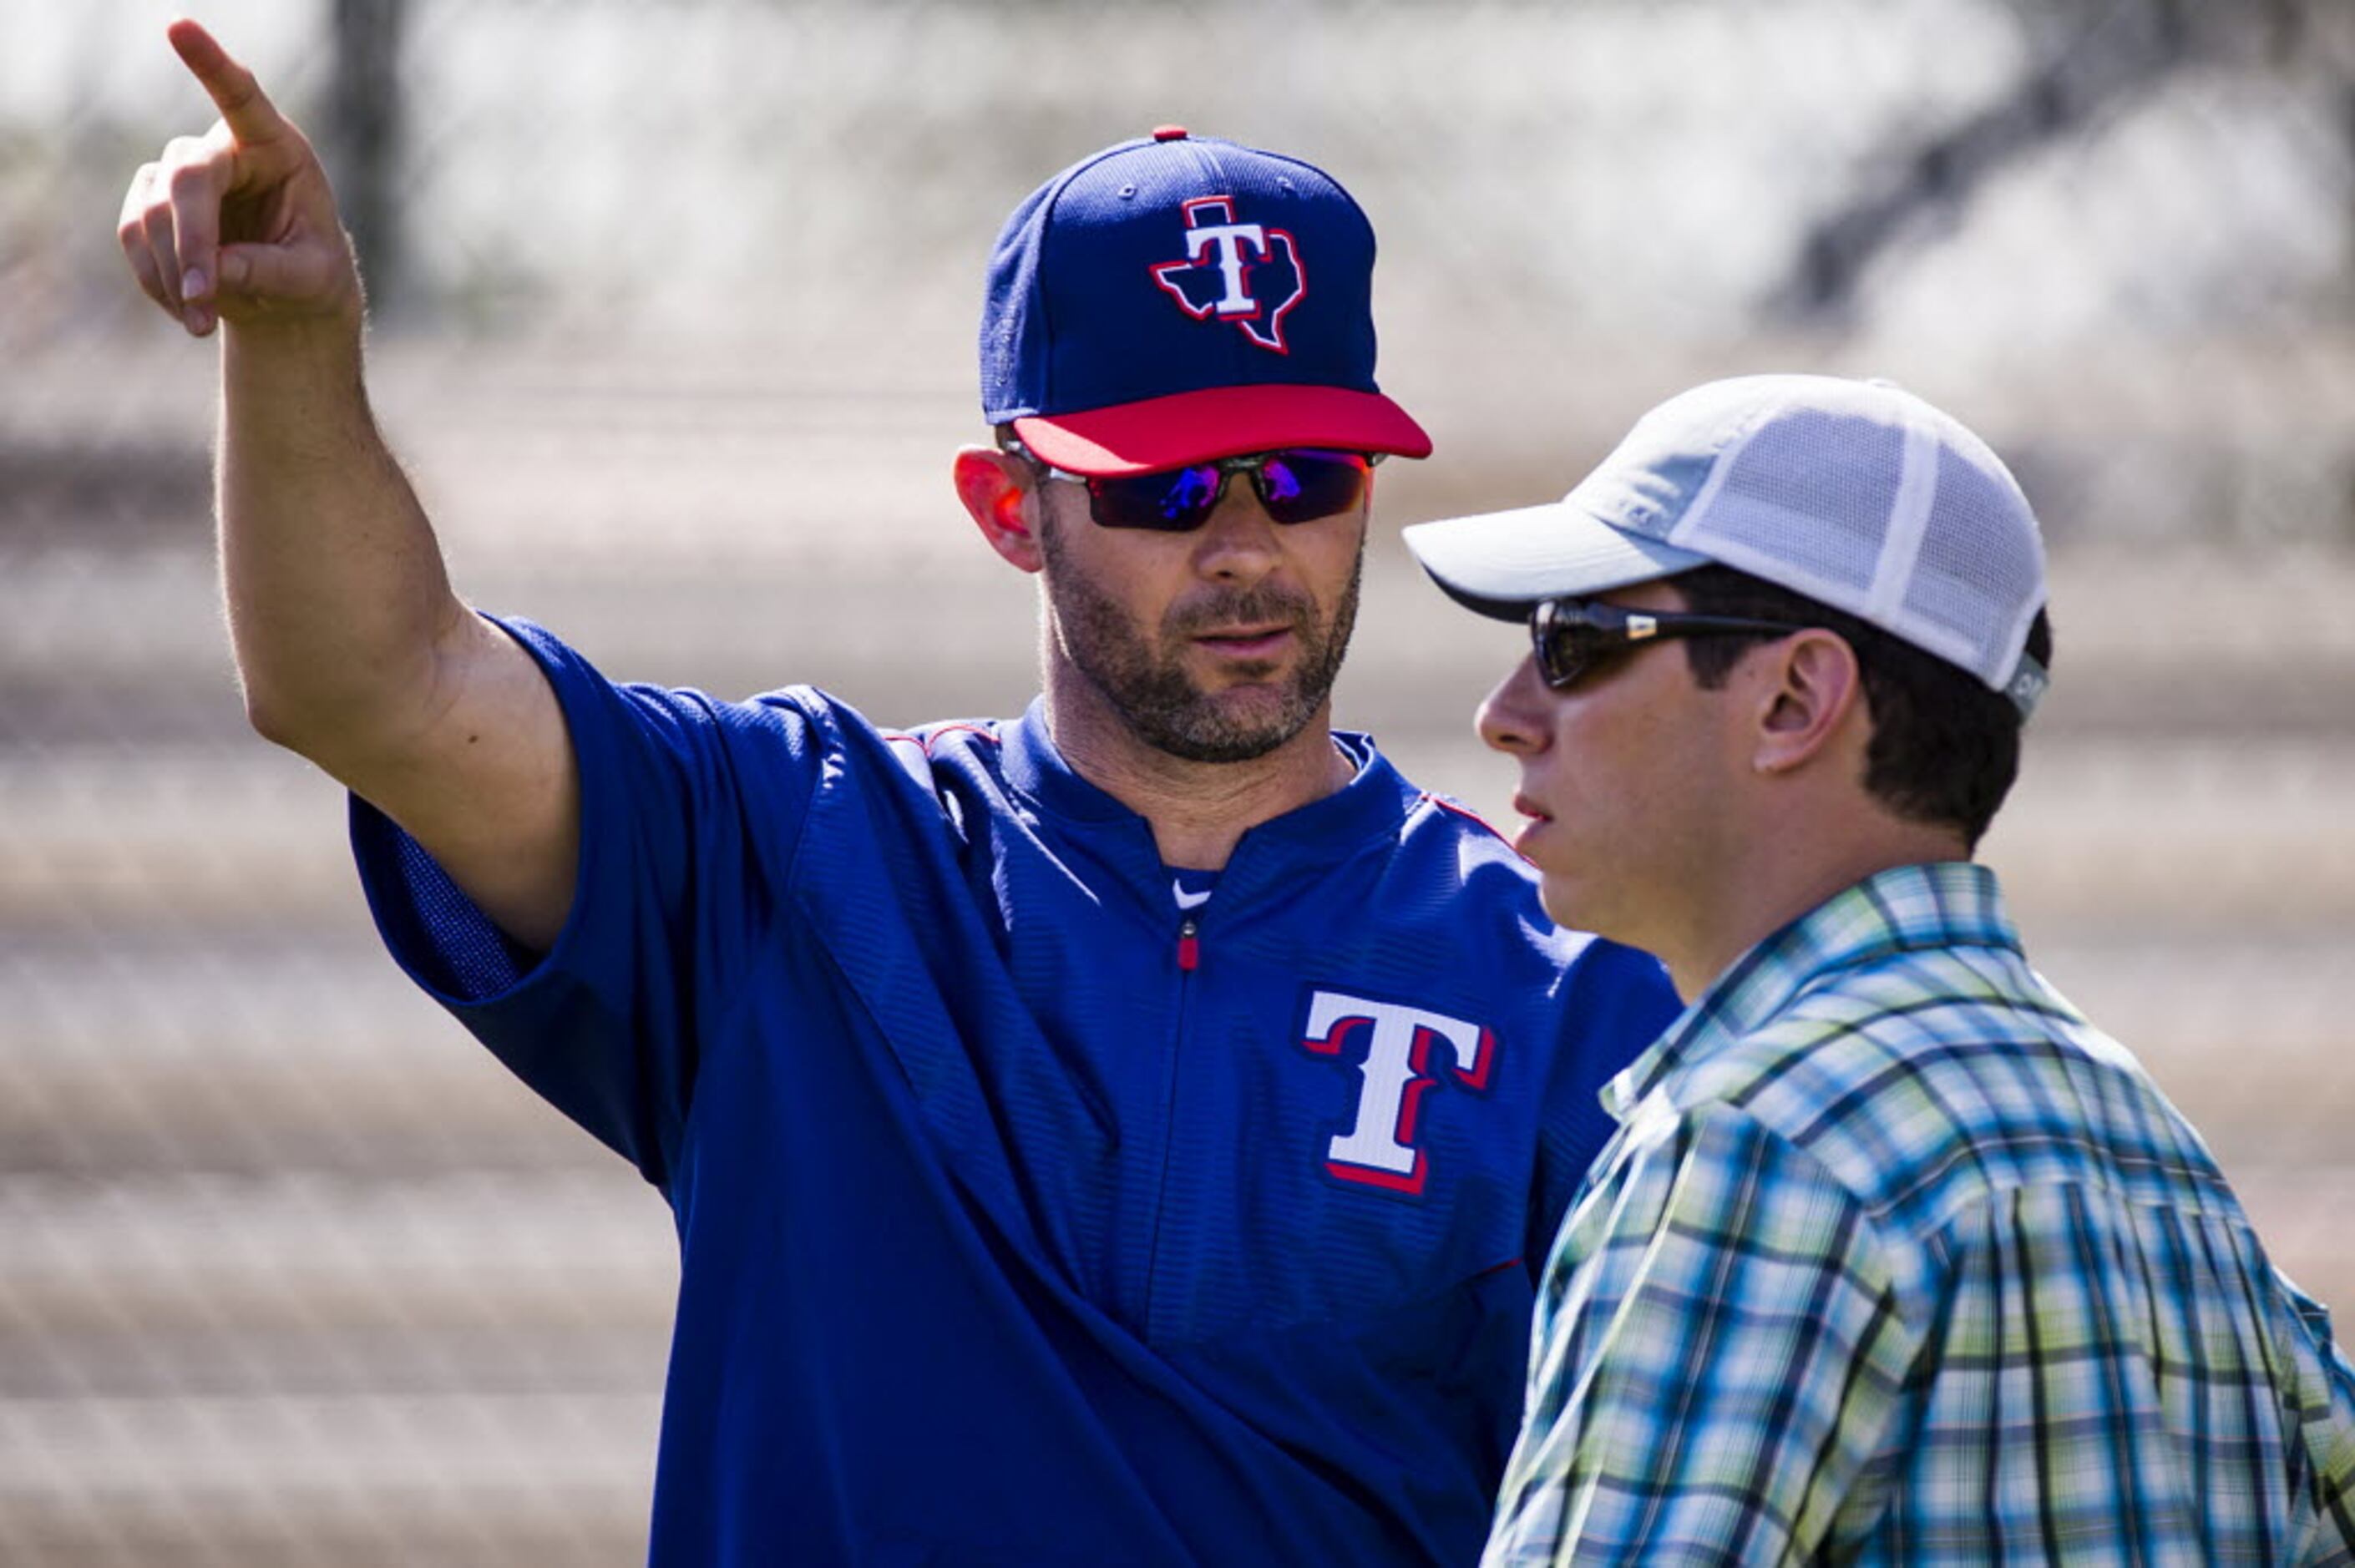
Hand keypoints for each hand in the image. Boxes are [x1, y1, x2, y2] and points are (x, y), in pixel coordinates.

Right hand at [118, 18, 360, 336]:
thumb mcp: (311, 280)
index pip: (242, 98)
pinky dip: (156, 281)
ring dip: (172, 274)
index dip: (210, 65)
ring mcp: (179, 172)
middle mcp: (223, 149)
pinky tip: (187, 309)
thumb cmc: (312, 275)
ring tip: (202, 324)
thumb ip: (270, 271)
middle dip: (191, 244)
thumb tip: (212, 274)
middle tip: (203, 303)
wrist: (287, 297)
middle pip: (187, 179)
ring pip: (153, 213)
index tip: (177, 27)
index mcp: (276, 147)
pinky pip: (133, 237)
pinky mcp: (150, 201)